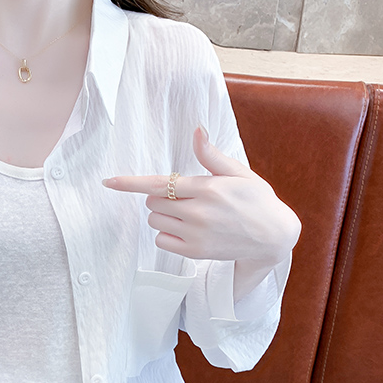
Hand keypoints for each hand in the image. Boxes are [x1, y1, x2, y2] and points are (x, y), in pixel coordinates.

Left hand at [103, 127, 300, 297]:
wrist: (273, 236)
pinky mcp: (195, 252)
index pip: (159, 183)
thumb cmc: (256, 199)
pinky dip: (167, 234)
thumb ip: (211, 155)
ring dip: (164, 215)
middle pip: (154, 201)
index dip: (130, 183)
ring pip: (156, 220)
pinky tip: (188, 230)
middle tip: (186, 197)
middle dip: (162, 196)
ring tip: (190, 214)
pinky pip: (161, 240)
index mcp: (207, 188)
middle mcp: (198, 212)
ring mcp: (196, 235)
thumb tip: (197, 130)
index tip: (109, 181)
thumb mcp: (238, 172)